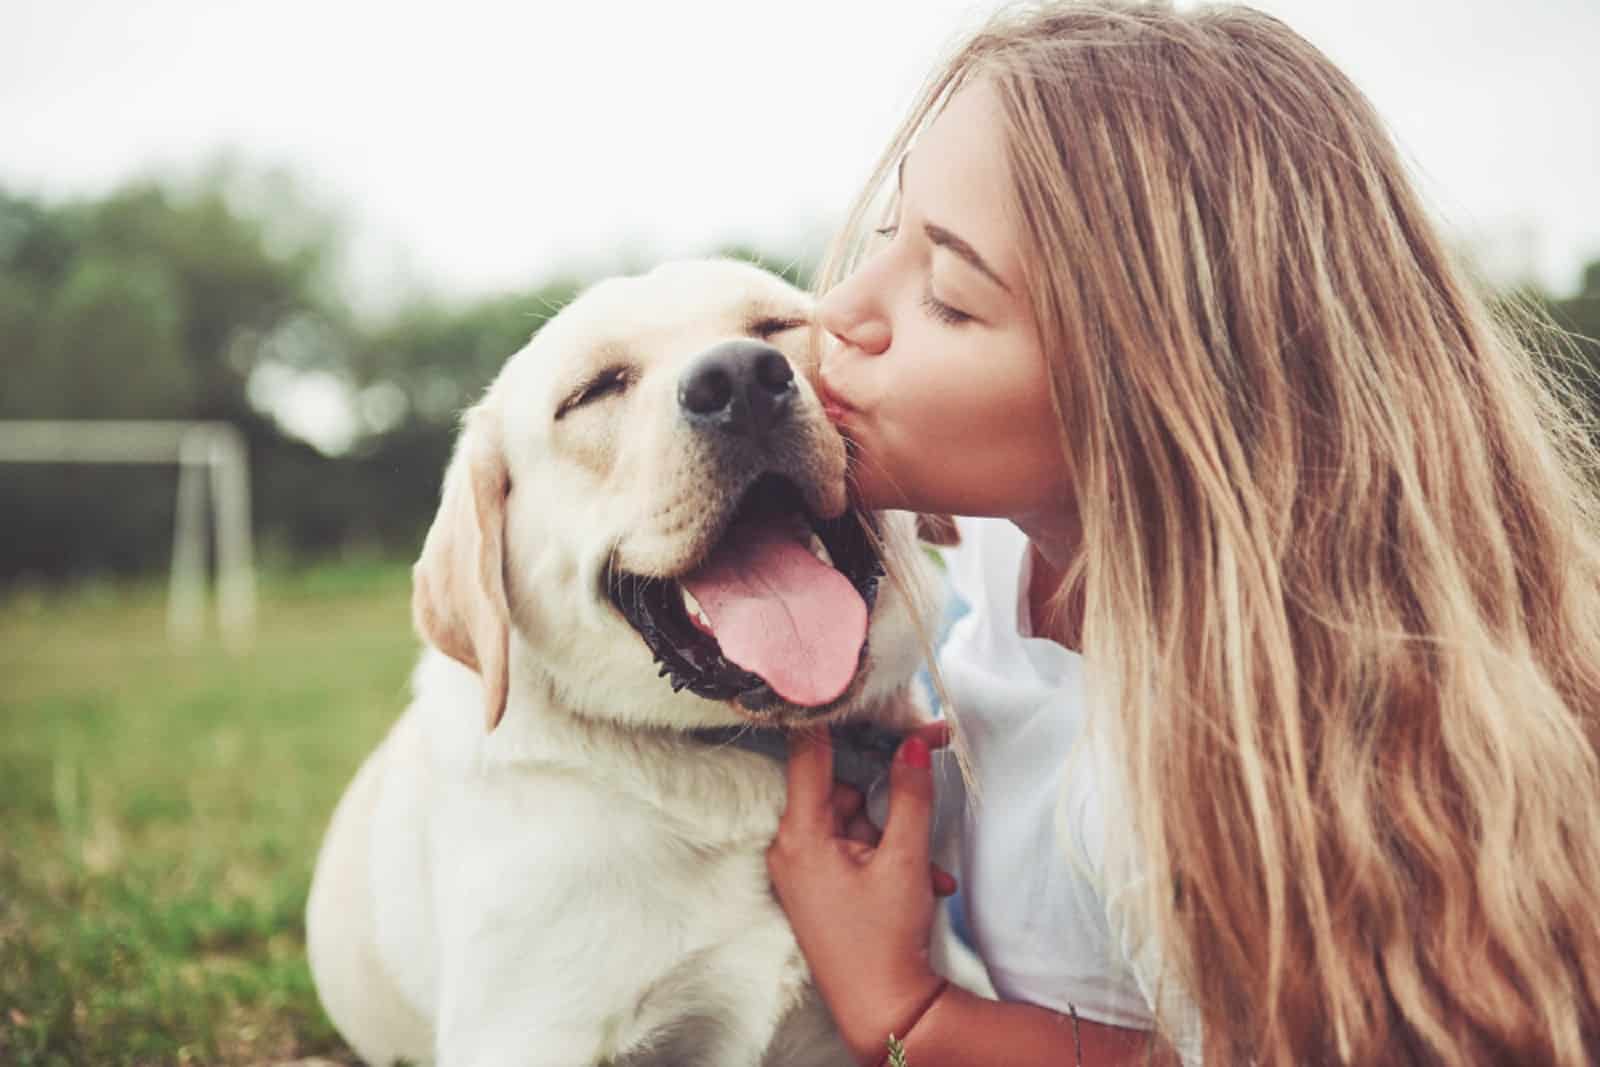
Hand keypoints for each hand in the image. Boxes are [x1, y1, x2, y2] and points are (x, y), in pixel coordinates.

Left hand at [767, 722, 956, 1064]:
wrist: (885, 1012)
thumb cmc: (886, 940)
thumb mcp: (904, 860)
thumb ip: (908, 794)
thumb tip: (914, 742)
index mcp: (799, 835)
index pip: (808, 754)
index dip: (834, 718)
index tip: (851, 687)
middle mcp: (791, 848)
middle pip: (838, 789)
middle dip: (885, 793)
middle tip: (928, 769)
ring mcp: (803, 870)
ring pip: (853, 822)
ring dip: (895, 835)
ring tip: (929, 867)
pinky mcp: (819, 888)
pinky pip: (854, 852)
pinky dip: (888, 859)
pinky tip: (924, 883)